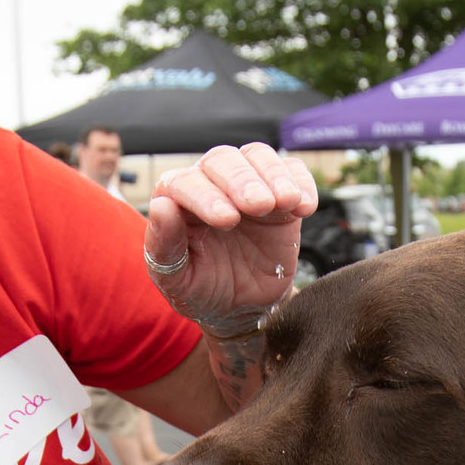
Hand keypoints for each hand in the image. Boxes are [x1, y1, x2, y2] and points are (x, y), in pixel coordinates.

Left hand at [143, 144, 318, 333]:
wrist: (242, 307)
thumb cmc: (202, 290)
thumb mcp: (177, 280)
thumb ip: (164, 246)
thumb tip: (160, 206)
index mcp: (178, 201)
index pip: (184, 183)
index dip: (205, 196)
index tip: (227, 220)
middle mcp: (211, 185)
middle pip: (222, 160)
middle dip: (241, 180)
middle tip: (259, 206)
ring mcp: (247, 185)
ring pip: (257, 156)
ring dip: (274, 175)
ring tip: (285, 202)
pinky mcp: (279, 193)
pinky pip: (293, 172)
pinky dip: (303, 184)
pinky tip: (304, 208)